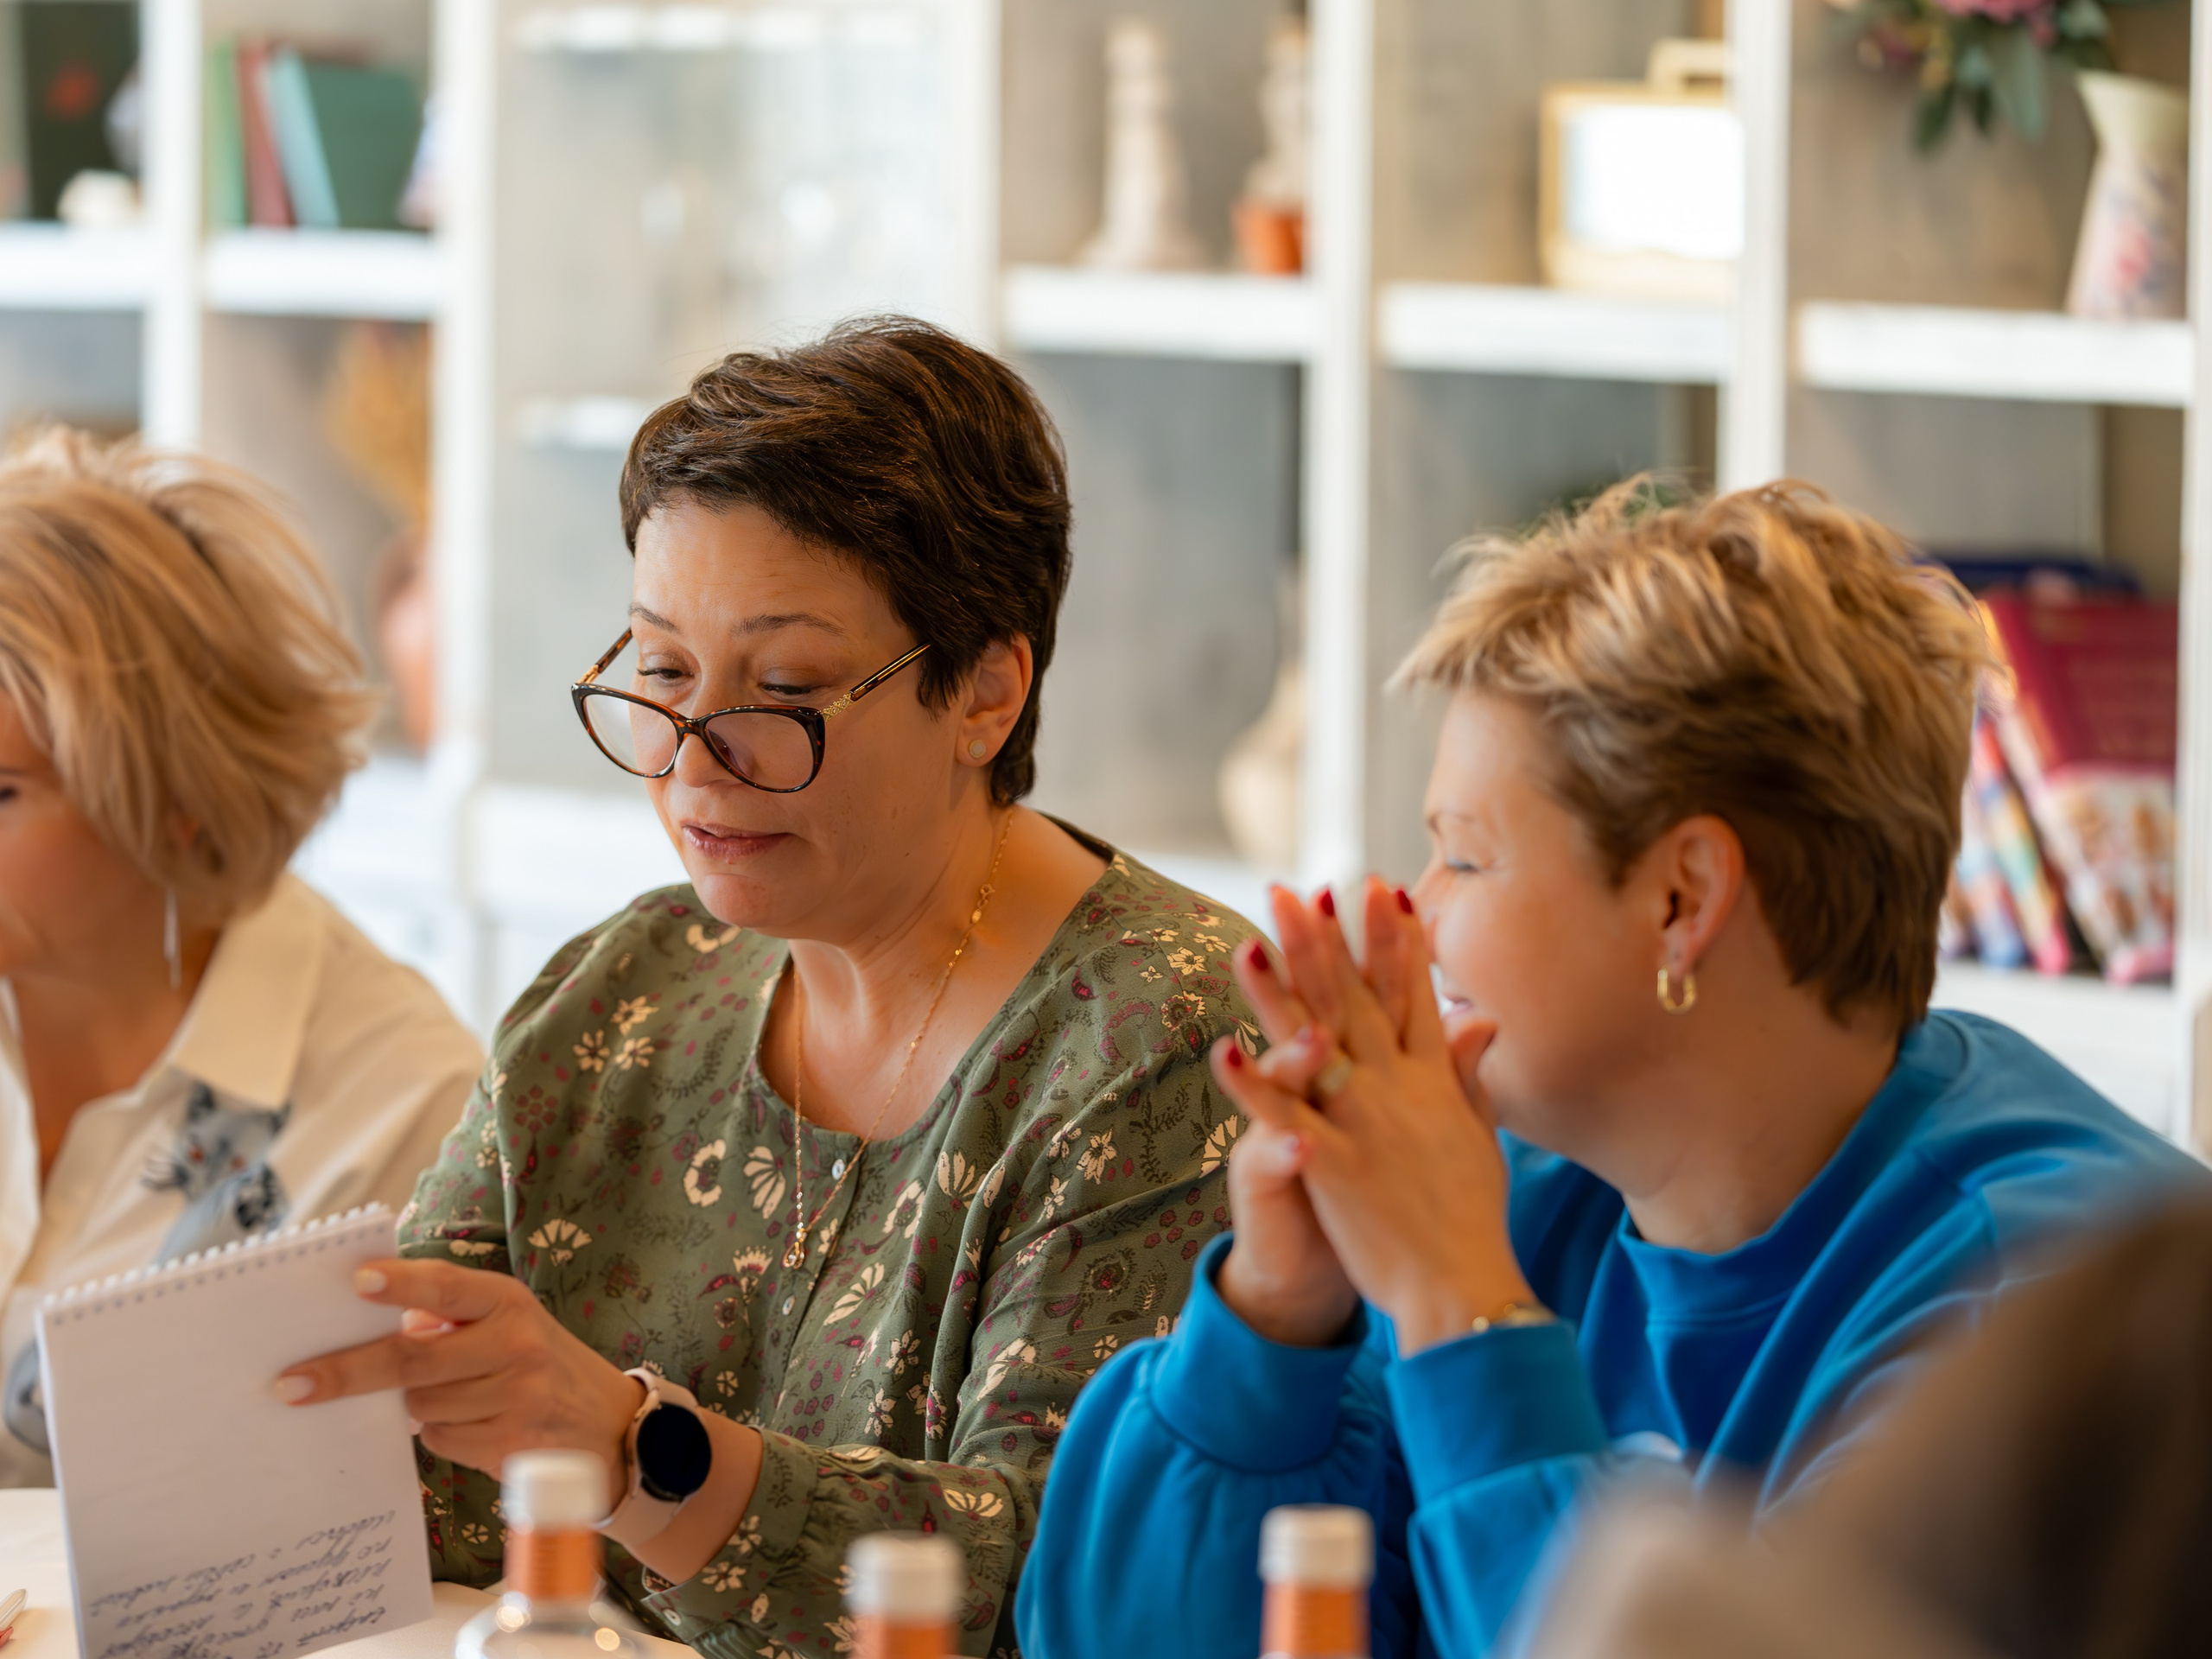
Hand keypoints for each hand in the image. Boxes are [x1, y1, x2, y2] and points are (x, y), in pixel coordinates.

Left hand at [277, 1258, 647, 1500]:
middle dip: (346, 1372)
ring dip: (414, 1405)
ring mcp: (514, 1397)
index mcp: (508, 1301)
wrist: (608, 1424)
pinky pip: (439, 1438)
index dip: (401, 1284)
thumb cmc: (537, 1362)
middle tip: (290, 1383)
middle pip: (412, 1360)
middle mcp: (516, 1344)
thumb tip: (370, 1328)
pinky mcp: (509, 1444)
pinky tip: (472, 1422)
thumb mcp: (505, 1323)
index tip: (356, 1282)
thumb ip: (447, 1318)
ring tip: (451, 1395)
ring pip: (420, 1406)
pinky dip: (440, 1431)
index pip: (446, 1287)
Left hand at [1213, 879, 1532, 1356]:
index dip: (1394, 937)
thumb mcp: (1479, 1134)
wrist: (1464, 1286)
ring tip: (1245, 941)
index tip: (1380, 884)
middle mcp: (1398, 1088)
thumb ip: (1468, 1072)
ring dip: (1277, 991)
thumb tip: (1479, 1016)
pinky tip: (1221, 1050)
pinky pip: (1283, 1116)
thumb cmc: (1470, 1217)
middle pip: (1355, 999)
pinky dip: (1252, 1083)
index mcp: (1432, 1080)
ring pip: (1313, 1042)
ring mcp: (1364, 1122)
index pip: (1411, 993)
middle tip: (1293, 888)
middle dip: (1323, 940)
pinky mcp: (1334, 1163)